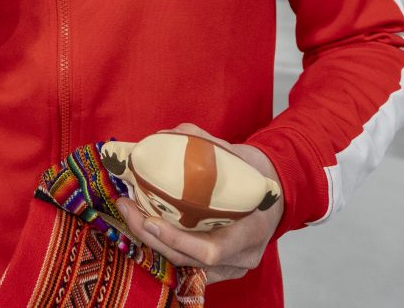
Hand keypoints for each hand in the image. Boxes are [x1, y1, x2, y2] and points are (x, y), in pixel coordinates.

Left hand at [115, 123, 283, 283]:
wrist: (276, 192)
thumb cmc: (255, 172)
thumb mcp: (235, 154)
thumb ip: (201, 142)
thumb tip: (163, 136)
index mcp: (253, 230)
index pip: (211, 250)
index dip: (176, 239)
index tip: (148, 219)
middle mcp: (244, 256)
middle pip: (190, 260)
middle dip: (152, 238)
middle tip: (127, 208)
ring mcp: (234, 266)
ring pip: (184, 265)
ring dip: (151, 242)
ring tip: (129, 214)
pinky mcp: (222, 268)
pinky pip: (187, 264)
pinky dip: (163, 246)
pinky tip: (143, 226)